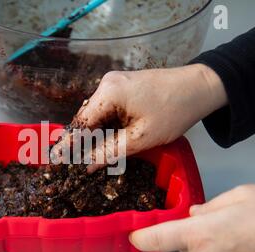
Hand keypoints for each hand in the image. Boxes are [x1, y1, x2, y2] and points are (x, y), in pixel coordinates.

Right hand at [52, 64, 226, 171]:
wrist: (200, 87)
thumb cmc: (173, 112)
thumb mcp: (141, 138)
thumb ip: (110, 152)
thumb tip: (86, 165)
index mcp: (108, 93)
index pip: (80, 124)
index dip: (67, 145)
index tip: (54, 161)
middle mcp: (106, 84)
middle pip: (86, 118)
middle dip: (80, 141)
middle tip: (70, 164)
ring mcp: (115, 83)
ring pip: (96, 114)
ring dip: (93, 135)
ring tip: (86, 157)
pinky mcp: (124, 86)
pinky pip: (107, 109)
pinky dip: (105, 125)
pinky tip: (105, 140)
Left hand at [130, 185, 254, 251]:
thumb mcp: (243, 195)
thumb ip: (210, 205)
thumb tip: (195, 213)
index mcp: (202, 233)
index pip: (158, 237)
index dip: (143, 237)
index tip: (135, 237)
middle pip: (185, 247)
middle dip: (196, 235)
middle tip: (223, 225)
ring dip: (215, 250)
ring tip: (245, 239)